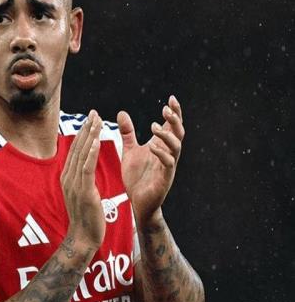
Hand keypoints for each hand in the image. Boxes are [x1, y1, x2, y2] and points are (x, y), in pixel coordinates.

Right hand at [60, 110, 104, 248]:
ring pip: (82, 154)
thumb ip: (83, 179)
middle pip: (77, 148)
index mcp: (68, 177)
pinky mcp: (83, 191)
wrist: (83, 238)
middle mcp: (68, 177)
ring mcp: (74, 184)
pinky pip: (86, 168)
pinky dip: (90, 154)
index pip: (76, 150)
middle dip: (86, 129)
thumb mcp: (82, 194)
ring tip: (97, 121)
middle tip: (94, 112)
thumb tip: (86, 167)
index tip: (90, 119)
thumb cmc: (86, 218)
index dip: (83, 133)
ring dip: (89, 136)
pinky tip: (96, 141)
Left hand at [117, 95, 184, 221]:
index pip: (172, 126)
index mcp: (161, 147)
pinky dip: (161, 153)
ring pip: (176, 147)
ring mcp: (168, 166)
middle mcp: (168, 154)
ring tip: (153, 127)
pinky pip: (168, 164)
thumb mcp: (130, 151)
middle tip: (166, 108)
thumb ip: (128, 133)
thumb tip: (122, 112)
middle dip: (174, 120)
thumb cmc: (137, 177)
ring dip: (167, 135)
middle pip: (178, 133)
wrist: (138, 203)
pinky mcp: (164, 179)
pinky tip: (151, 146)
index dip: (175, 112)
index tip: (171, 98)